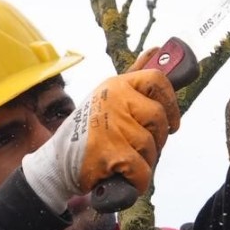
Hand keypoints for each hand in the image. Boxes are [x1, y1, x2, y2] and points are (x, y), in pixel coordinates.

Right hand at [20, 69, 180, 213]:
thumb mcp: (108, 97)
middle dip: (157, 138)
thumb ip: (135, 75)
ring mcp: (113, 126)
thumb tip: (157, 49)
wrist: (58, 162)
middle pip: (159, 118)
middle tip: (142, 147)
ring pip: (151, 146)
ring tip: (125, 162)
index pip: (157, 80)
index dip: (170, 102)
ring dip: (144, 161)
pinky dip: (138, 180)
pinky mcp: (112, 153)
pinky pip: (142, 170)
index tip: (172, 121)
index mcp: (116, 86)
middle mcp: (115, 101)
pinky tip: (125, 177)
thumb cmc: (89, 131)